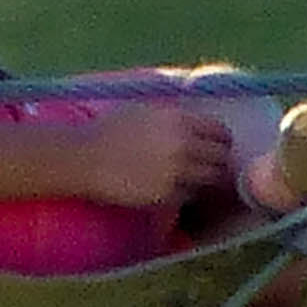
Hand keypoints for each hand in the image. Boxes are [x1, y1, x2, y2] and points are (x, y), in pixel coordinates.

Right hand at [71, 97, 235, 207]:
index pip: (221, 132)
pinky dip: (186, 193)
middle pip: (221, 158)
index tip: (218, 146)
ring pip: (209, 180)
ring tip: (194, 178)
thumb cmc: (110, 129)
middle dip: (218, 162)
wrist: (85, 157)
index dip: (222, 140)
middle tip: (211, 166)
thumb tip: (198, 120)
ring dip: (205, 179)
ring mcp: (175, 171)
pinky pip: (189, 195)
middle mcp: (182, 144)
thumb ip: (175, 115)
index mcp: (179, 119)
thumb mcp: (145, 110)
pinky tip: (173, 188)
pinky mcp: (165, 195)